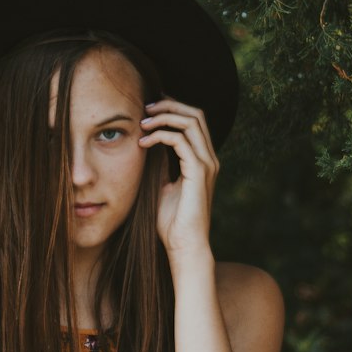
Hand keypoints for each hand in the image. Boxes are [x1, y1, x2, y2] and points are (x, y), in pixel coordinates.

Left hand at [138, 97, 217, 258]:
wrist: (184, 246)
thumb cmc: (172, 222)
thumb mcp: (162, 186)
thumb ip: (160, 165)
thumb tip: (146, 145)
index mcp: (203, 160)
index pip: (194, 121)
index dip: (173, 108)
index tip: (149, 108)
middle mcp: (209, 158)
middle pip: (196, 114)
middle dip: (169, 105)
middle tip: (144, 107)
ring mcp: (207, 164)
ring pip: (191, 122)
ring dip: (164, 116)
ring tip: (142, 121)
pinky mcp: (198, 172)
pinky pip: (180, 141)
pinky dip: (160, 136)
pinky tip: (143, 142)